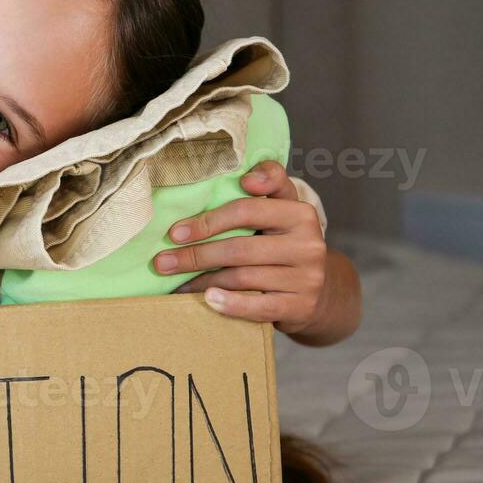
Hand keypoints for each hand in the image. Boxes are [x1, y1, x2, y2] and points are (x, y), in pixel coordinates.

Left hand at [153, 160, 327, 335]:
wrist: (319, 292)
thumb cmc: (286, 243)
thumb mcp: (283, 208)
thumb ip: (269, 182)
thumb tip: (247, 175)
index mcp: (300, 213)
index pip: (247, 211)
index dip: (209, 220)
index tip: (175, 231)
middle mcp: (308, 244)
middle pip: (239, 248)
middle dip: (195, 255)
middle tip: (163, 261)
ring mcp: (306, 278)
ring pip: (242, 278)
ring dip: (202, 281)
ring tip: (175, 283)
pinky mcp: (301, 307)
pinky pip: (258, 307)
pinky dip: (230, 304)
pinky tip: (207, 300)